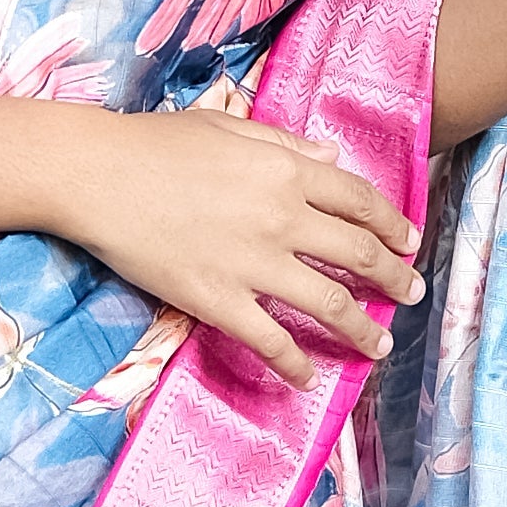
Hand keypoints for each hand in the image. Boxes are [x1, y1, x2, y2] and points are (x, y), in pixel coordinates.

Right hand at [34, 103, 427, 385]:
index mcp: (285, 171)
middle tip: (410, 294)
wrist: (95, 176)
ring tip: (378, 346)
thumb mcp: (229, 128)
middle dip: (393, 278)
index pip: (358, 201)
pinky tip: (306, 378)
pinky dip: (294, 364)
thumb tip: (331, 156)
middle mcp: (281, 218)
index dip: (391, 223)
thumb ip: (286, 144)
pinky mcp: (217, 300)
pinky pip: (269, 341)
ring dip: (362, 329)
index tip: (408, 242)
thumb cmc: (155, 144)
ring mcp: (252, 263)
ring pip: (329, 304)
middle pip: (358, 254)